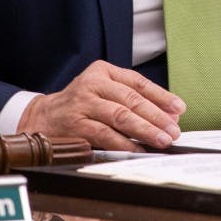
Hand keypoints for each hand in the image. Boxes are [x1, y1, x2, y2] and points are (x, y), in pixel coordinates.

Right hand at [16, 60, 184, 150]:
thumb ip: (131, 99)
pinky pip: (105, 134)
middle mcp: (93, 83)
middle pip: (131, 99)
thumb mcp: (103, 92)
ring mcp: (83, 103)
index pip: (138, 82)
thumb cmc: (80, 105)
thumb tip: (169, 115)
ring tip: (162, 140)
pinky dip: (124, 144)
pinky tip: (138, 150)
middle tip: (174, 130)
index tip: (179, 109)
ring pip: (120, 116)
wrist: (41, 117)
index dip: (161, 96)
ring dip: (145, 130)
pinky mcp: (75, 124)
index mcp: (103, 71)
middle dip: (157, 116)